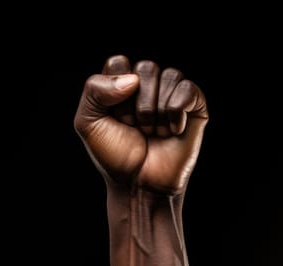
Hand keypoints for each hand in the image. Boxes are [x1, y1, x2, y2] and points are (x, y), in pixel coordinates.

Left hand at [74, 55, 207, 194]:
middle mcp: (148, 83)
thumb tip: (133, 79)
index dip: (115, 93)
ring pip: (169, 75)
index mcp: (121, 82)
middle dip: (138, 105)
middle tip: (136, 129)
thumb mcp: (88, 123)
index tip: (115, 119)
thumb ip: (94, 90)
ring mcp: (172, 93)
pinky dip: (176, 113)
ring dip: (157, 112)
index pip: (119, 62)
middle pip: (146, 67)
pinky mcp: (195, 105)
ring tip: (153, 133)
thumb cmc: (114, 155)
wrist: (139, 185)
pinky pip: (188, 89)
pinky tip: (173, 131)